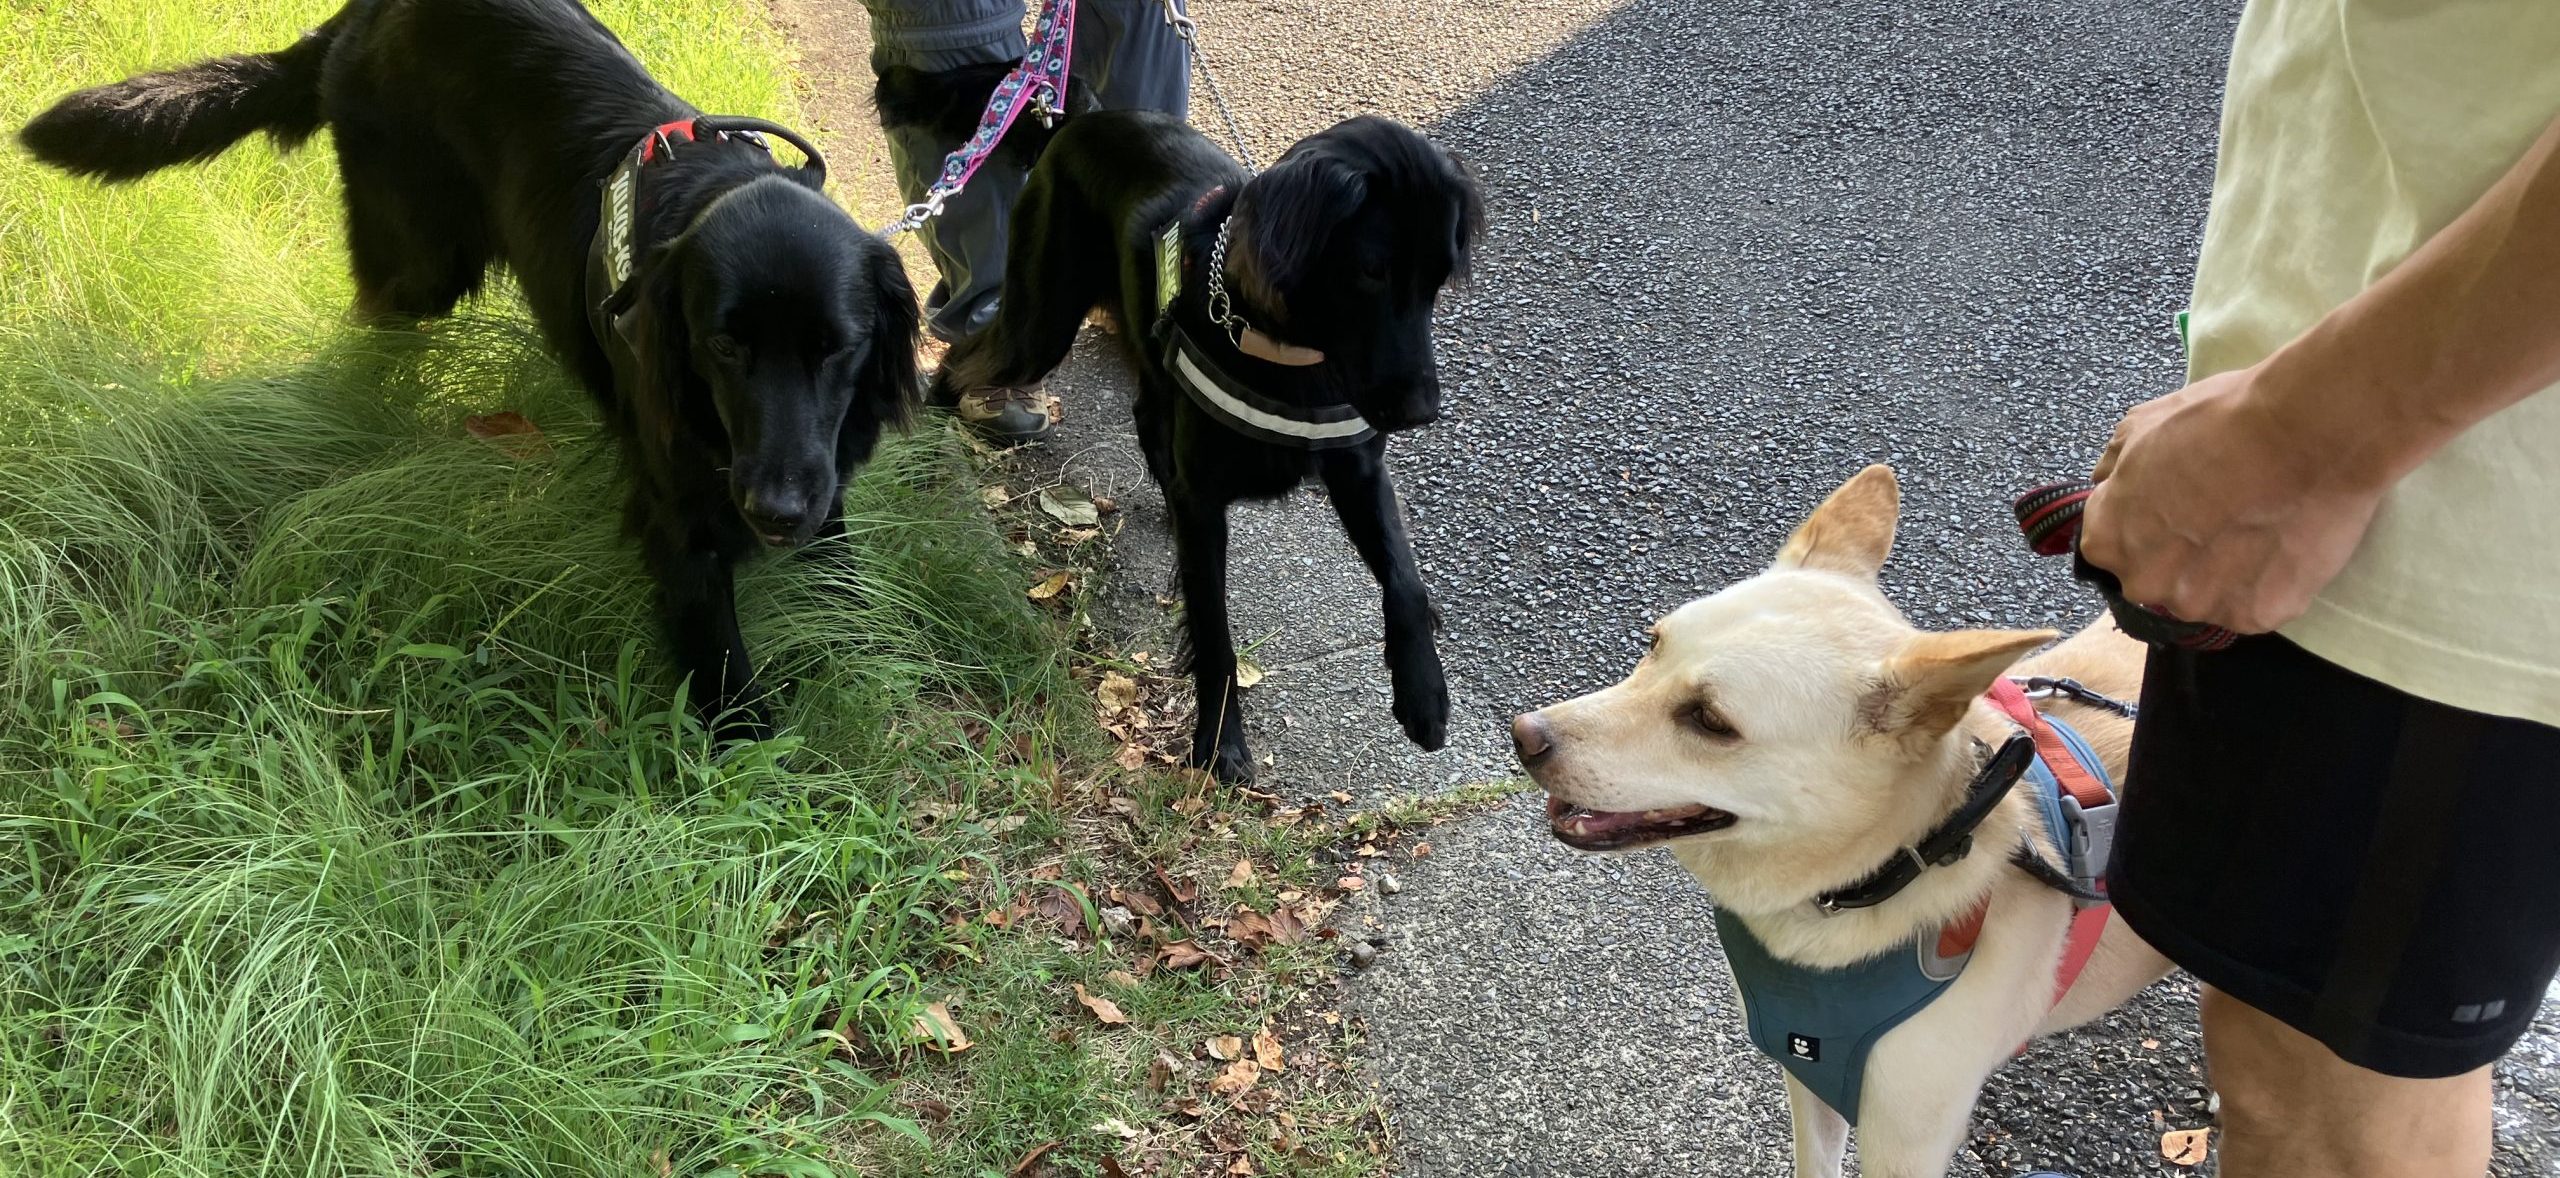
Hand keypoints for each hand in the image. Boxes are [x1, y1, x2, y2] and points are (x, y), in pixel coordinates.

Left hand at [2081, 366, 2391, 634]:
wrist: (2303, 434)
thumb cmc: (2220, 423)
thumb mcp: (2140, 426)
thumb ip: (2115, 470)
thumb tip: (2111, 488)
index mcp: (2107, 541)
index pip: (2113, 544)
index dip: (2145, 521)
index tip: (2176, 503)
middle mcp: (2144, 583)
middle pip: (2157, 577)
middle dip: (2180, 553)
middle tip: (2220, 516)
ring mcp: (2200, 605)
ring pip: (2205, 595)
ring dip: (2223, 572)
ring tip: (2256, 527)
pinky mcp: (2254, 616)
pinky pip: (2254, 604)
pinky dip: (2266, 582)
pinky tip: (2280, 545)